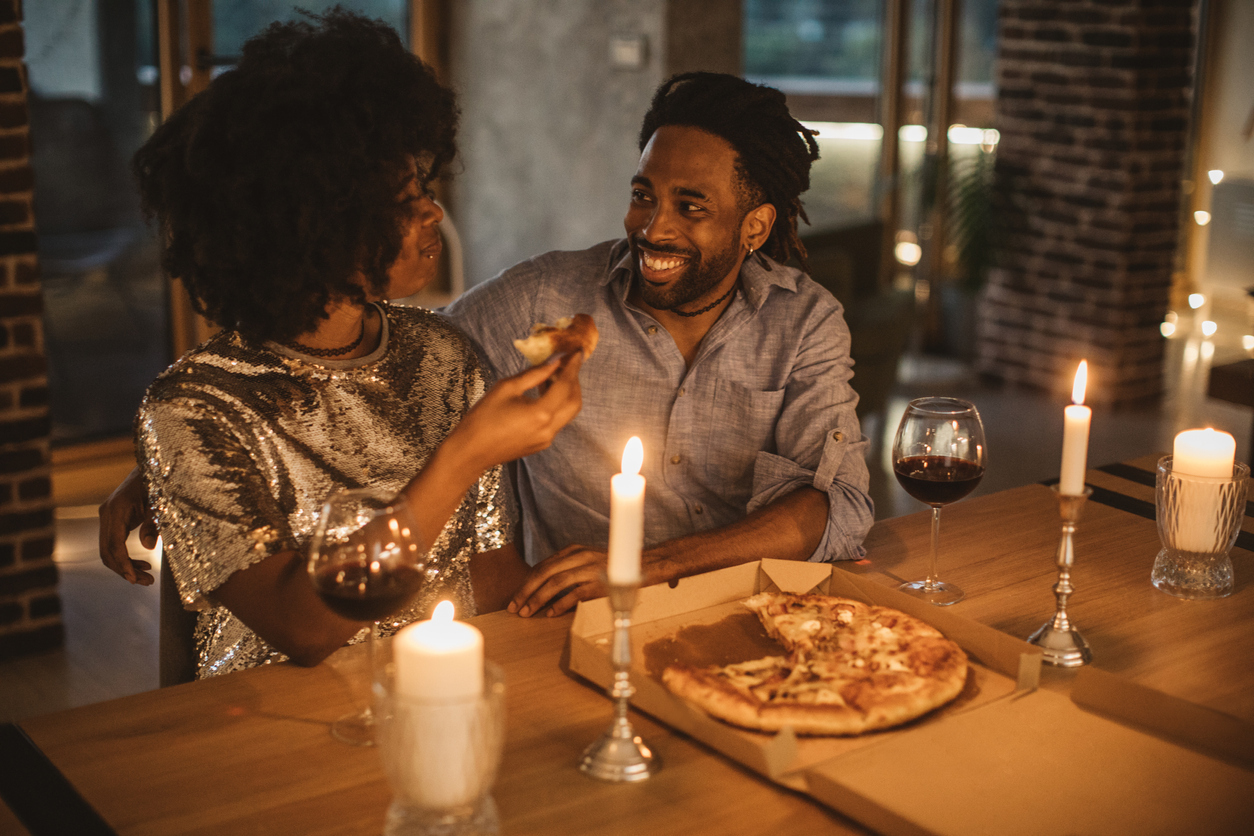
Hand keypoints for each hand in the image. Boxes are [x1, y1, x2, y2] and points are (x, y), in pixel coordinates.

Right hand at [98, 466, 157, 584]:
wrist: (151, 467)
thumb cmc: (157, 483)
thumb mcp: (160, 503)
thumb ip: (154, 524)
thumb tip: (147, 546)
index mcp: (116, 510)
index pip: (114, 545)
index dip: (123, 564)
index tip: (134, 579)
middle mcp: (106, 514)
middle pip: (107, 551)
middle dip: (124, 570)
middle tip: (146, 582)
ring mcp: (107, 517)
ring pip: (108, 550)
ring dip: (124, 566)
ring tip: (147, 577)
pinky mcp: (112, 520)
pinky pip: (113, 544)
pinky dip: (125, 557)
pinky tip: (143, 564)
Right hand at [453, 352, 583, 471]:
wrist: (471, 451)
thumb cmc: (483, 417)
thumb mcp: (506, 388)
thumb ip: (534, 374)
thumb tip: (554, 361)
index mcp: (541, 413)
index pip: (566, 385)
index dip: (573, 366)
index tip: (576, 352)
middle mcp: (549, 429)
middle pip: (575, 402)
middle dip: (574, 381)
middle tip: (566, 364)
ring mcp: (547, 439)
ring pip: (568, 413)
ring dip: (566, 394)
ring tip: (553, 377)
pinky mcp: (541, 444)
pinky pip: (557, 422)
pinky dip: (556, 406)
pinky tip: (543, 394)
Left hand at [507, 544, 607, 617]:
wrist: (645, 565)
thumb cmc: (614, 568)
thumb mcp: (588, 562)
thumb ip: (570, 570)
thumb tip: (546, 590)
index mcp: (574, 550)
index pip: (543, 566)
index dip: (526, 582)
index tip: (515, 597)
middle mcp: (580, 556)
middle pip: (544, 572)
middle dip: (525, 590)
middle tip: (514, 607)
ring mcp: (590, 568)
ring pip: (556, 582)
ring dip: (538, 598)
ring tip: (527, 612)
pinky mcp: (600, 582)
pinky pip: (575, 593)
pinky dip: (560, 604)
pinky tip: (550, 614)